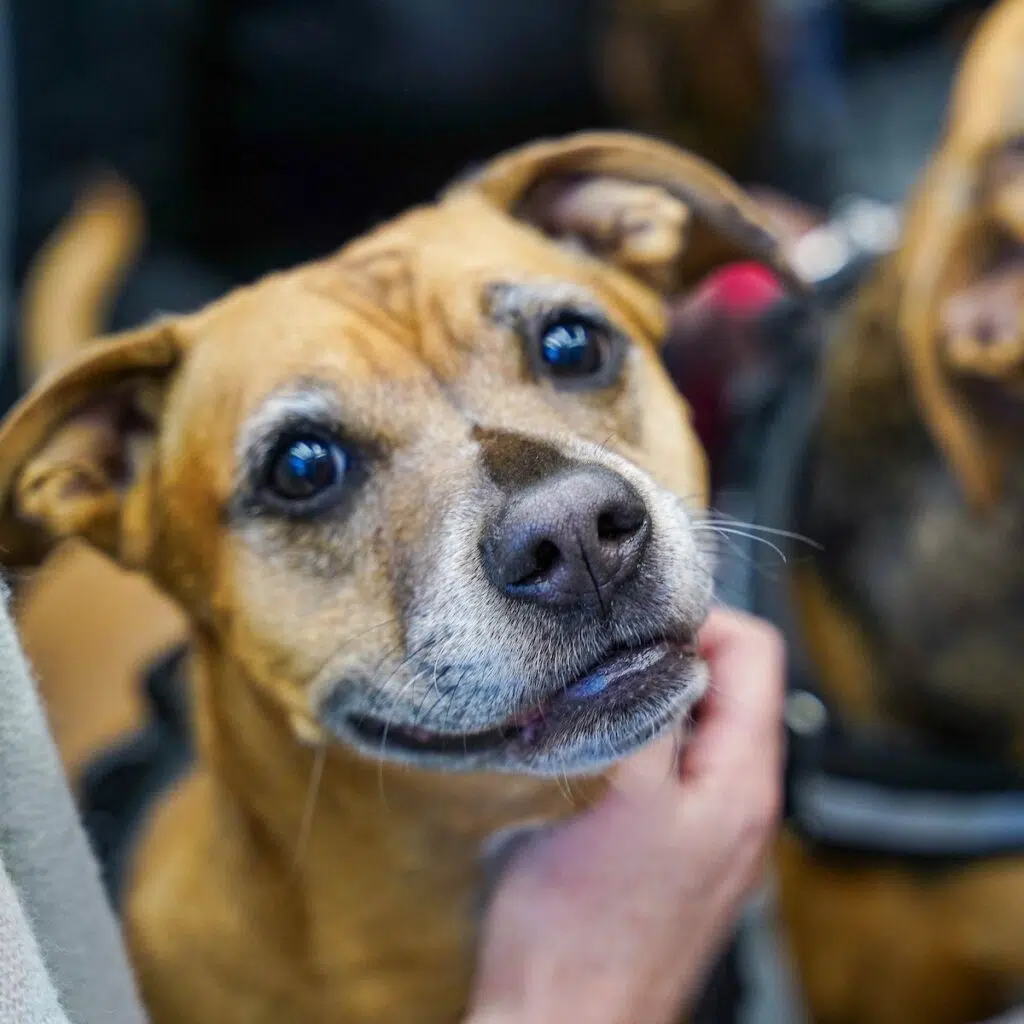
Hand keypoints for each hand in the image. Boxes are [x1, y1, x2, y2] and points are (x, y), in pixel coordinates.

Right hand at [466, 608, 784, 1023]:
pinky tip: (596, 739)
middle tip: (607, 647)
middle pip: (731, 682)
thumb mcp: (617, 800)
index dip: (698, 617)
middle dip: (671, 650)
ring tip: (595, 689)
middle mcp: (742, 802)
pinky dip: (645, 730)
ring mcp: (713, 826)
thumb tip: (660, 647)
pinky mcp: (679, 844)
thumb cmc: (576, 932)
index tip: (638, 617)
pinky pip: (678, 758)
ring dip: (653, 690)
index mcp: (741, 784)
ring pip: (700, 718)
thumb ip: (647, 714)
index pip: (754, 650)